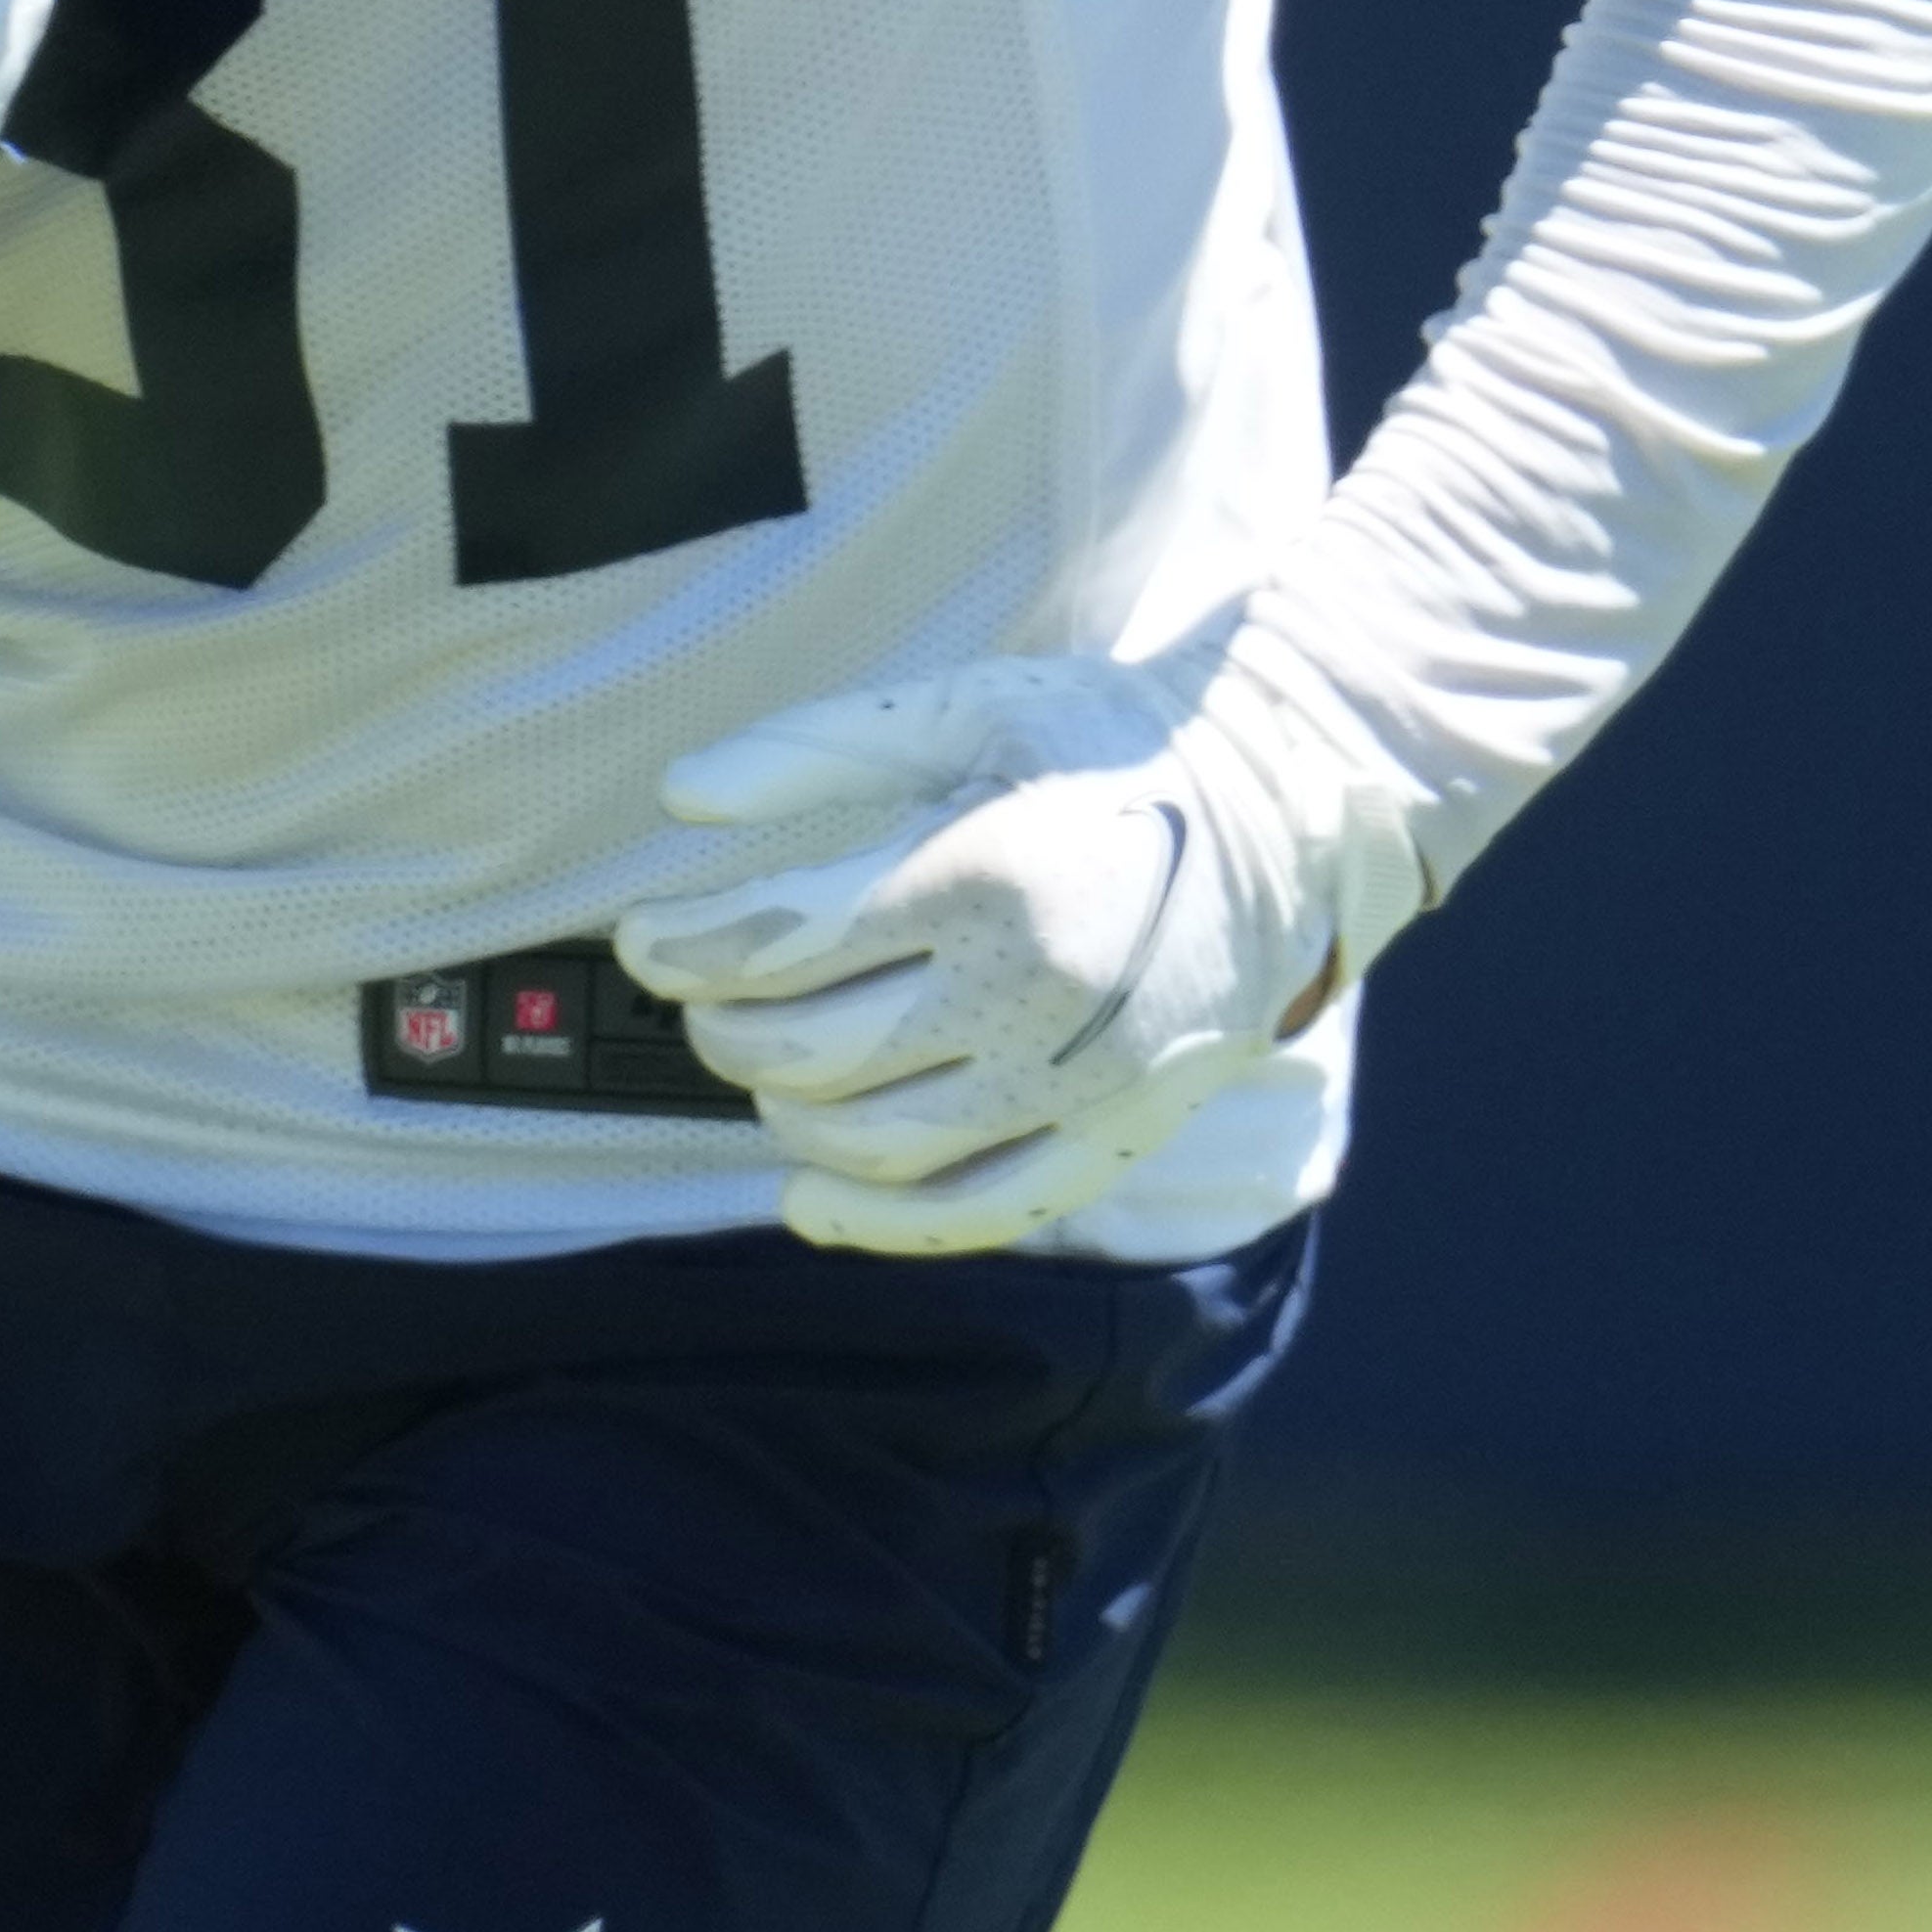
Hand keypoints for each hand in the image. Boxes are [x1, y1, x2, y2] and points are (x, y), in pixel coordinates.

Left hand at [616, 634, 1420, 1256]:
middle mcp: (1034, 994)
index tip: (645, 934)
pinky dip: (872, 1222)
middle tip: (700, 988)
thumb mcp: (963, 709)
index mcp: (987, 874)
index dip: (684, 948)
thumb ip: (815, 750)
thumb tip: (679, 798)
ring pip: (871, 1142)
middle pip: (809, 1050)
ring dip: (780, 1111)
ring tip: (758, 1057)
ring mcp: (1079, 1082)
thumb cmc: (1107, 746)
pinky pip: (972, 1212)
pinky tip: (803, 1196)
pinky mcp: (1114, 1136)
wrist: (1286, 812)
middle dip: (722, 1023)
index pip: (780, 946)